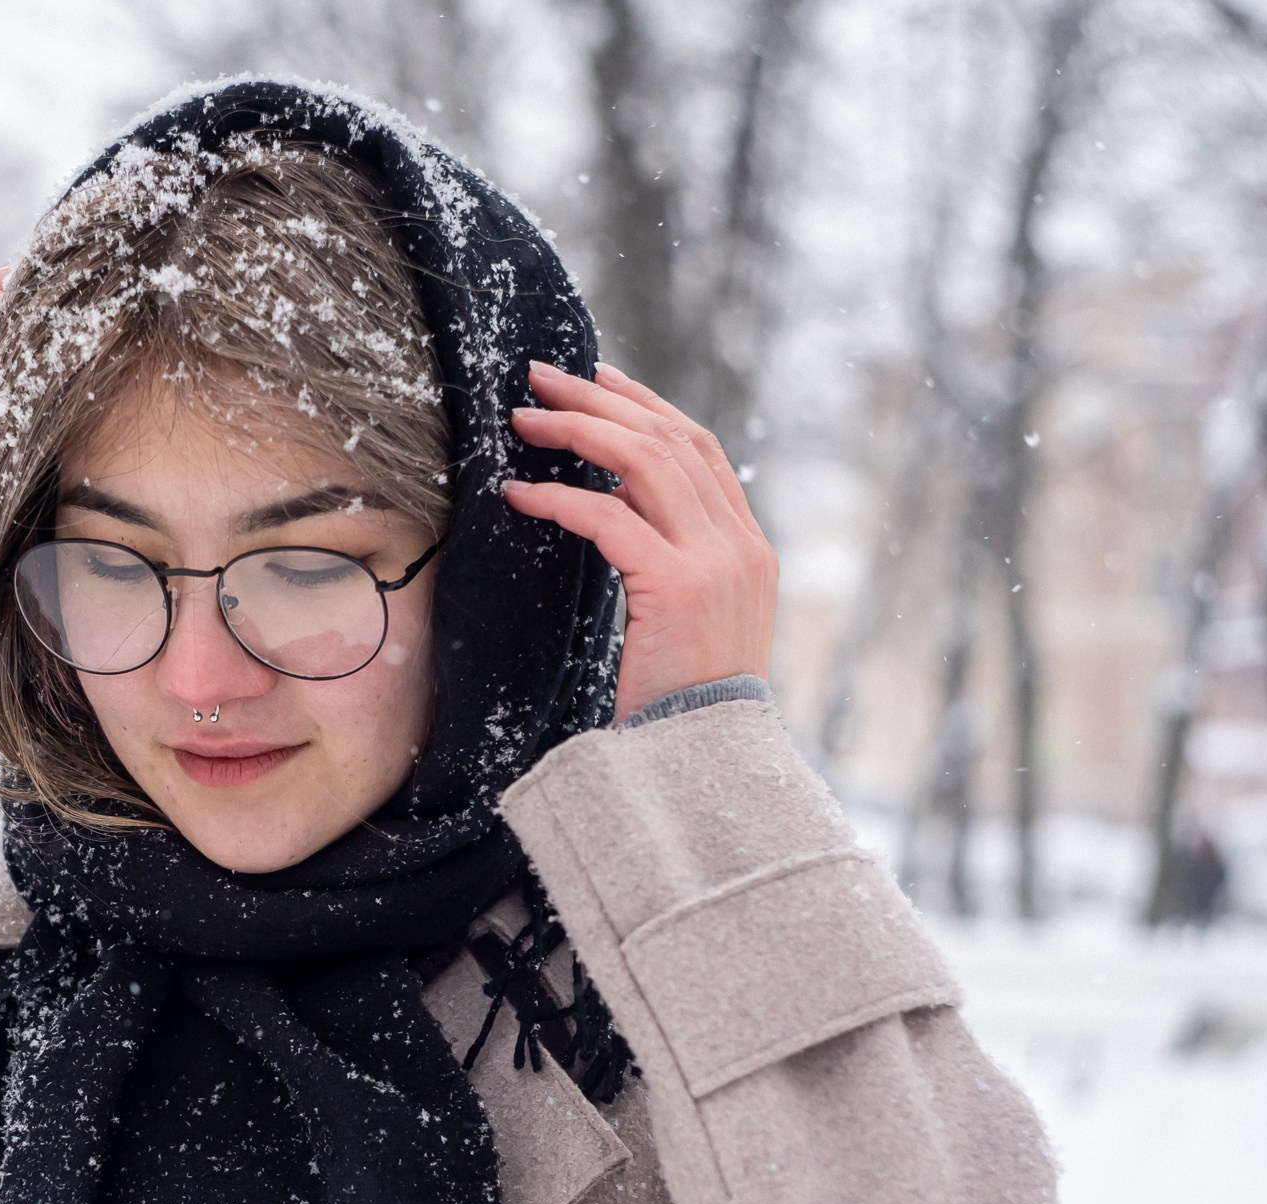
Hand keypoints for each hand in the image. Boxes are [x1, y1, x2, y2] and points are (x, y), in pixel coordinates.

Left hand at [502, 361, 776, 722]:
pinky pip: (609, 519)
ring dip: (576, 432)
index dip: (646, 406)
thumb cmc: (684, 703)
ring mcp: (716, 562)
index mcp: (748, 547)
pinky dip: (559, 499)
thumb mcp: (689, 621)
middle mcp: (740, 545)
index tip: (598, 379)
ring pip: (644, 463)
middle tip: (541, 378)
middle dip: (601, 400)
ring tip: (523, 420)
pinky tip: (518, 494)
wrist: (708, 762)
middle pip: (669, 440)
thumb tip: (616, 513)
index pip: (699, 449)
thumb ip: (672, 563)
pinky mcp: (678, 587)